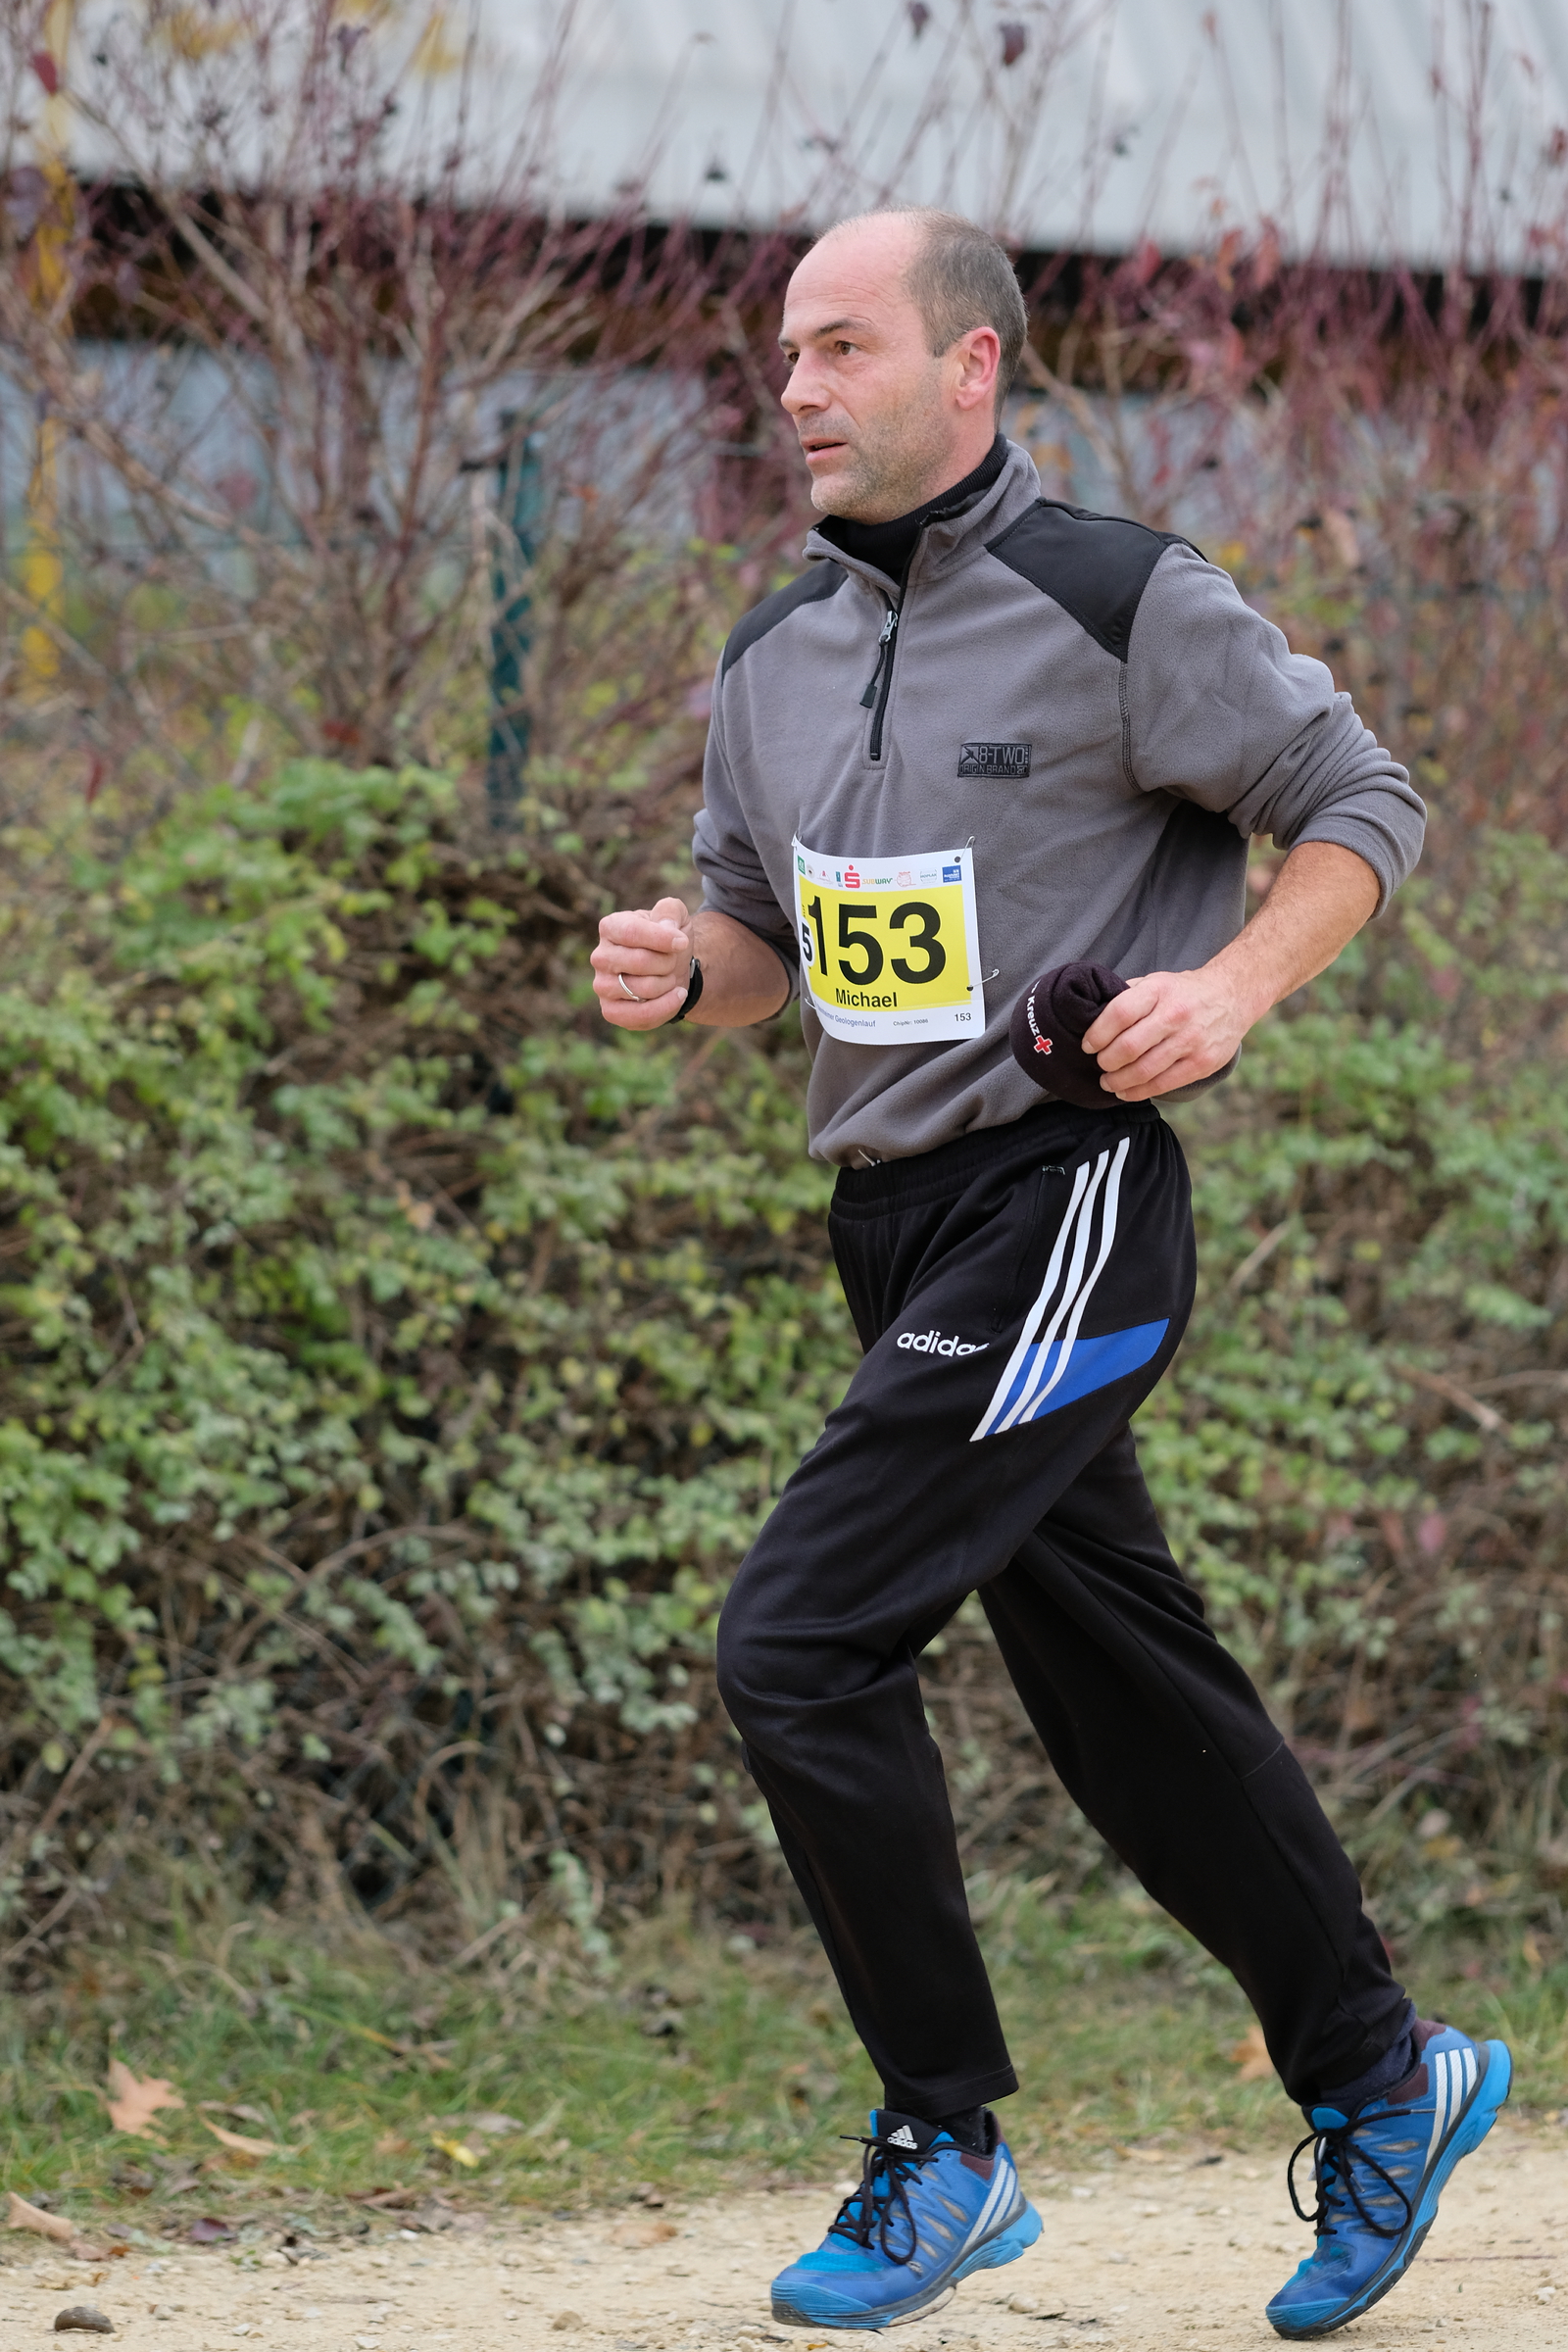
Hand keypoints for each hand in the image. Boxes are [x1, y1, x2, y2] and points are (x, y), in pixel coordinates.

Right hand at [591, 896, 692, 1028]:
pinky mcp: (611, 1011)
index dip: (662, 939)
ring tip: (669, 977)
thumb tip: (666, 928)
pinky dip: (666, 1007)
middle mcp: (600, 957)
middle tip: (671, 961)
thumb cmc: (668, 940)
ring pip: (643, 989)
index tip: (682, 942)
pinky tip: (675, 997)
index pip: (631, 932)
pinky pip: (640, 1015)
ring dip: (667, 984)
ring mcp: (602, 986)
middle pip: (640, 961)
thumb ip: (670, 910)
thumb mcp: (675, 916)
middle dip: (667, 962)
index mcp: (610, 927)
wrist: (671, 970)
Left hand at [1082, 967, 1248, 1100]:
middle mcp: (1175, 1015)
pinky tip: (1126, 1091)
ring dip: (1118, 1081)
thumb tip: (1092, 1017)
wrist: (1232, 996)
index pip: (1119, 1014)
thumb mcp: (1156, 982)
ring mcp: (1191, 1041)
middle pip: (1128, 1047)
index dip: (1097, 1034)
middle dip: (1106, 1062)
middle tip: (1100, 1065)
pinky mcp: (1202, 1063)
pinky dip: (1139, 1092)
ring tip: (1108, 1082)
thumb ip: (1127, 997)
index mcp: (1158, 990)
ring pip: (1143, 1070)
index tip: (1088, 1045)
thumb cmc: (1183, 992)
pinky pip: (1163, 1084)